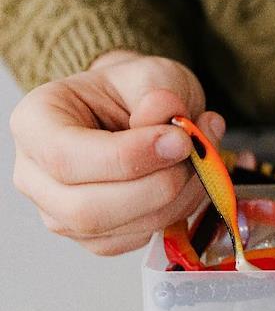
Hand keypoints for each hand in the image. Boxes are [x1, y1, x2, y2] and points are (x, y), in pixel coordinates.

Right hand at [10, 51, 222, 254]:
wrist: (143, 110)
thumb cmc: (136, 90)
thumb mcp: (152, 73)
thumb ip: (157, 90)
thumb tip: (164, 115)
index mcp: (35, 123)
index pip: (65, 157)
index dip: (129, 156)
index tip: (179, 139)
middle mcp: (36, 176)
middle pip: (88, 209)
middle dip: (157, 186)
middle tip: (195, 152)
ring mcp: (62, 214)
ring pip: (121, 229)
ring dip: (178, 197)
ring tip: (203, 156)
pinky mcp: (97, 237)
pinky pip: (140, 237)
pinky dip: (179, 211)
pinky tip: (191, 178)